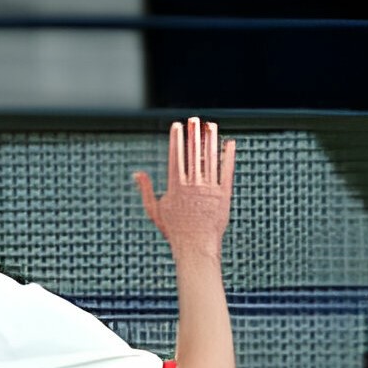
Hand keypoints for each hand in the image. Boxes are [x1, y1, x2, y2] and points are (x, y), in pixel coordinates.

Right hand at [133, 118, 235, 260]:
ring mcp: (209, 190)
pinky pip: (226, 172)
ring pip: (210, 160)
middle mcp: (192, 185)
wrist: (196, 248)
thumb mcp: (155, 211)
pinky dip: (228, 157)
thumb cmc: (175, 231)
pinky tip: (229, 143)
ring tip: (210, 125)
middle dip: (193, 134)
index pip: (176, 157)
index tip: (177, 126)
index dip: (176, 140)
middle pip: (193, 154)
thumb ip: (146, 190)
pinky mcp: (223, 195)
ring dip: (210, 140)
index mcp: (176, 187)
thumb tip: (137, 173)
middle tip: (194, 119)